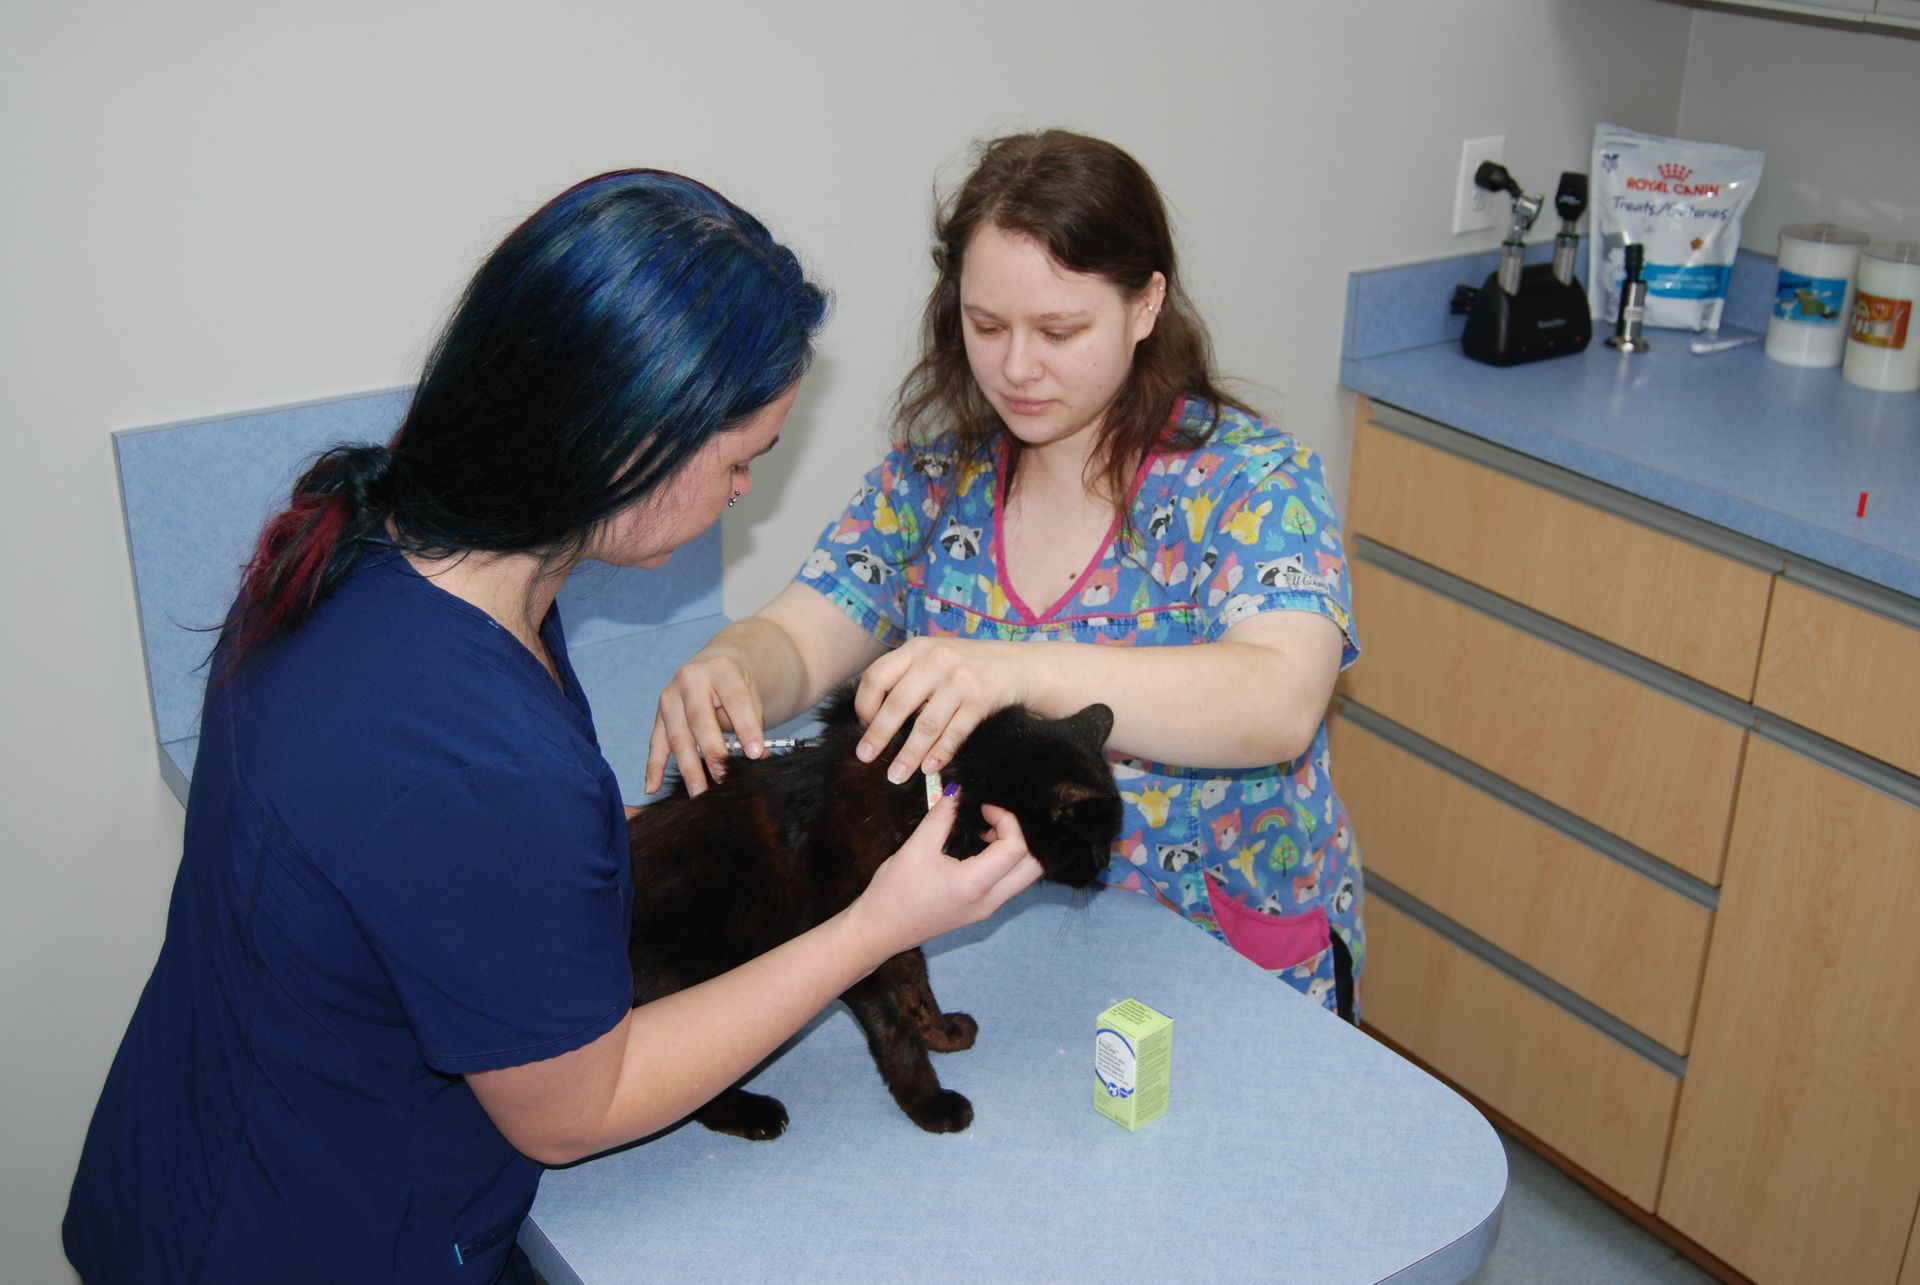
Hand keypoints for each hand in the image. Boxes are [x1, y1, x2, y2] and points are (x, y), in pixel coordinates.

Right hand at [646, 655, 766, 796]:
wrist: (715, 665)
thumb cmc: (738, 686)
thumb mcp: (752, 696)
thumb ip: (753, 724)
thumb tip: (756, 757)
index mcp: (721, 669)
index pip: (735, 701)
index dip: (746, 728)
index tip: (756, 754)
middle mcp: (690, 680)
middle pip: (700, 720)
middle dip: (712, 751)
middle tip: (724, 777)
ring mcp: (670, 698)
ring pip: (677, 736)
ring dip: (687, 767)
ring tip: (698, 792)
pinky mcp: (659, 716)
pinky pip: (656, 744)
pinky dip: (653, 767)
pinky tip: (652, 788)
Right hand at [845, 798, 1041, 961]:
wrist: (879, 931)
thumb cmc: (893, 893)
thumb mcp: (915, 848)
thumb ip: (940, 817)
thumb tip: (957, 790)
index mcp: (974, 885)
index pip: (1017, 848)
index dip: (1007, 820)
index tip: (984, 808)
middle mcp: (989, 901)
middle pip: (1033, 867)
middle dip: (1021, 836)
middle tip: (993, 820)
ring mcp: (987, 909)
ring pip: (1023, 877)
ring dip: (1014, 850)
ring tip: (984, 833)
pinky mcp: (980, 910)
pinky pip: (1008, 884)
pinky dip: (1004, 863)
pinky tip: (978, 848)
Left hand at [854, 637, 1029, 784]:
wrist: (1018, 664)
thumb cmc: (967, 665)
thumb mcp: (934, 657)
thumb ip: (908, 676)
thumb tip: (875, 718)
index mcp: (916, 649)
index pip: (876, 676)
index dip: (865, 705)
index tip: (864, 726)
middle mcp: (935, 660)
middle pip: (897, 704)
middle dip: (878, 735)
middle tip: (865, 757)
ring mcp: (959, 680)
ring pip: (925, 725)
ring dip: (909, 755)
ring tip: (896, 775)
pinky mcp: (980, 699)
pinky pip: (954, 733)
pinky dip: (940, 754)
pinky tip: (929, 768)